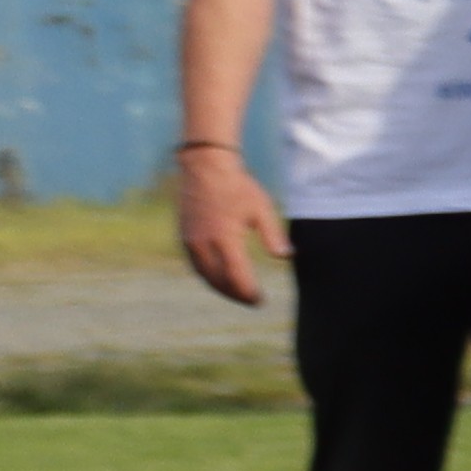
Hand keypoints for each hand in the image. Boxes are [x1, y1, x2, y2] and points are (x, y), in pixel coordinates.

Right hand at [171, 145, 284, 307]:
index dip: (248, 292)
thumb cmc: (237, 187)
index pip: (236, 275)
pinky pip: (196, 265)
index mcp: (225, 238)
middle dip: (235, 294)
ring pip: (205, 275)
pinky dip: (209, 276)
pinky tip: (220, 278)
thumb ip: (273, 235)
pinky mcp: (185, 237)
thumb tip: (286, 256)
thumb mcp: (261, 209)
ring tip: (238, 294)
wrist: (205, 168)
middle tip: (251, 301)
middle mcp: (204, 244)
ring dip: (221, 288)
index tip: (260, 300)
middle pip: (219, 280)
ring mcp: (191, 241)